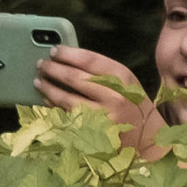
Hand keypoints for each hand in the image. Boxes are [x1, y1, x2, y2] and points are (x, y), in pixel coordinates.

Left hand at [37, 46, 160, 147]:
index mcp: (122, 77)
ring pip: (67, 99)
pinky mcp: (92, 132)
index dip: (68, 54)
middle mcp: (113, 96)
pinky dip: (53, 107)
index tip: (54, 50)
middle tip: (41, 64)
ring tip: (38, 81)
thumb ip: (102, 71)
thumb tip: (68, 60)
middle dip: (53, 69)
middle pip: (75, 78)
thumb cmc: (132, 104)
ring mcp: (102, 116)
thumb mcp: (125, 82)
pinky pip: (66, 116)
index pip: (90, 60)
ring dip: (48, 88)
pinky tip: (46, 99)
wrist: (148, 136)